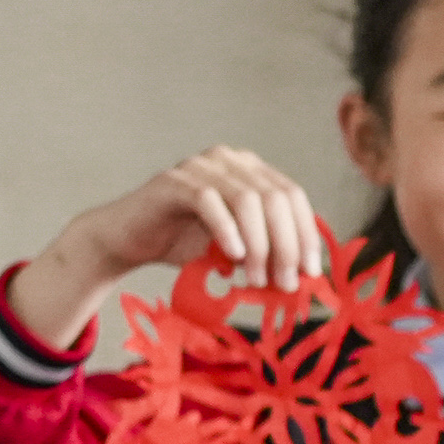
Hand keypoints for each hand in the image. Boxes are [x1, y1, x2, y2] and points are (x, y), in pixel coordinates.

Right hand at [8, 147, 331, 352]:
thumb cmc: (188, 244)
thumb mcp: (240, 249)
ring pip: (247, 200)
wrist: (132, 240)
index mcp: (252, 171)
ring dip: (259, 245)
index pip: (293, 196)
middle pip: (275, 198)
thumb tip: (306, 276)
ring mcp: (201, 166)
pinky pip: (209, 201)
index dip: (306, 235)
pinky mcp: (174, 181)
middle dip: (286, 246)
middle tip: (285, 284)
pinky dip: (227, 231)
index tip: (311, 273)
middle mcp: (230, 160)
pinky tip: (233, 258)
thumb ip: (270, 252)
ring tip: (257, 280)